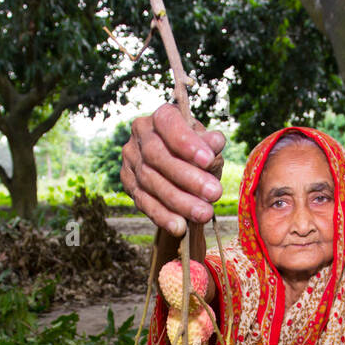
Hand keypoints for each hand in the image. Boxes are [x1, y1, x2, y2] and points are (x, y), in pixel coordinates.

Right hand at [122, 103, 225, 235]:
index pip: (168, 123)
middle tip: (214, 193)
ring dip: (179, 201)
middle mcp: (140, 136)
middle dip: (187, 177)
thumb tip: (215, 141)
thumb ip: (210, 145)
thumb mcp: (207, 145)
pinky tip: (180, 227)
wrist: (179, 169)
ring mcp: (131, 161)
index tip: (208, 160)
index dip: (186, 142)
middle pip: (157, 156)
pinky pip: (144, 202)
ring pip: (151, 182)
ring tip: (204, 214)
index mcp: (161, 117)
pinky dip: (163, 216)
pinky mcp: (129, 185)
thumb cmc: (197, 153)